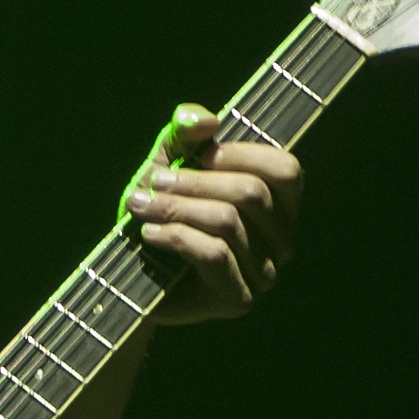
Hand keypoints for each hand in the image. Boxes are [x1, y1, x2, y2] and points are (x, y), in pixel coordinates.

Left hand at [126, 104, 303, 325]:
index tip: (193, 155)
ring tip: (140, 206)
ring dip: (177, 208)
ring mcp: (266, 273)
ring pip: (229, 222)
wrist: (134, 279)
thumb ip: (185, 134)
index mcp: (281, 205)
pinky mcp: (240, 299)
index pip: (284, 169)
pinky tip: (148, 234)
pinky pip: (215, 255)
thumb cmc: (161, 214)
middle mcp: (283, 239)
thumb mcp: (169, 164)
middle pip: (251, 194)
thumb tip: (207, 119)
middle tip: (153, 181)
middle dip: (195, 182)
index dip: (238, 154)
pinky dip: (175, 237)